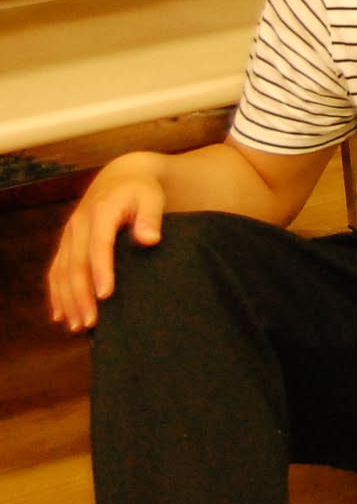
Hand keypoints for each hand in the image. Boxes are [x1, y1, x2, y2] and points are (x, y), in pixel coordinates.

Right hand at [48, 156, 167, 331]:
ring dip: (67, 300)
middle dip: (81, 295)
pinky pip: (56, 270)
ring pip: (62, 271)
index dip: (101, 270)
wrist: (121, 177)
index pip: (99, 244)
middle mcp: (79, 225)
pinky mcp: (67, 243)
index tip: (105, 295)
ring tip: (77, 326)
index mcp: (101, 212)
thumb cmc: (142, 191)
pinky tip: (61, 314)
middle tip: (90, 322)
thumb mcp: (152, 197)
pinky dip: (57, 293)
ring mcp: (70, 235)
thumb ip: (151, 217)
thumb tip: (149, 239)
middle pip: (76, 264)